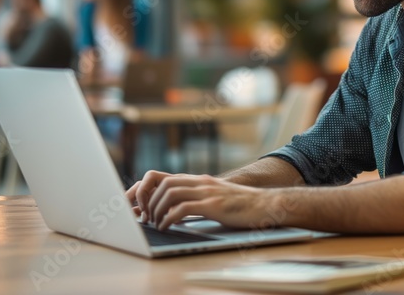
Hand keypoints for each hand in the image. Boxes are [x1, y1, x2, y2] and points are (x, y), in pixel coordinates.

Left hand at [125, 170, 279, 230]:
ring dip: (157, 210)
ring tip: (156, 223)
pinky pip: (183, 209)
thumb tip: (176, 210)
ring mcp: (207, 192)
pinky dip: (170, 219)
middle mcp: (201, 182)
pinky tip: (168, 227)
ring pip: (170, 193)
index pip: (163, 176)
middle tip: (146, 217)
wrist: (265, 205)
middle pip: (163, 183)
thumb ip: (198, 198)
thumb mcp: (216, 197)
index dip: (145, 188)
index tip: (138, 204)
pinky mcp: (213, 205)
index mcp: (199, 180)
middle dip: (148, 201)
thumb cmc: (241, 205)